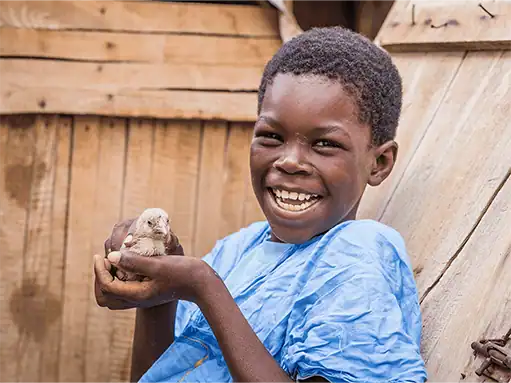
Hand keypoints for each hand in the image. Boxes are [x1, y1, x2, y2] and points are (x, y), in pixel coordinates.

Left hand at [93, 250, 210, 309]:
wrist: (201, 283)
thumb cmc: (182, 272)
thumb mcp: (158, 264)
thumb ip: (134, 261)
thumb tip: (111, 256)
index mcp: (137, 295)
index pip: (107, 287)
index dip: (100, 271)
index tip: (102, 255)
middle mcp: (137, 299)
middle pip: (105, 298)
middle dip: (100, 279)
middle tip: (104, 261)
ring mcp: (142, 297)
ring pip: (113, 297)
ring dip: (108, 280)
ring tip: (112, 262)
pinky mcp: (147, 292)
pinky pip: (124, 290)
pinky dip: (118, 279)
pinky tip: (126, 264)